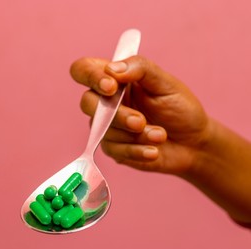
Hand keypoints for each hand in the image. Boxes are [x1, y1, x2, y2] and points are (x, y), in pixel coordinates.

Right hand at [70, 55, 210, 174]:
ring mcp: (106, 126)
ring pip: (102, 130)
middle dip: (116, 115)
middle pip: (87, 103)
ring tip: (160, 135)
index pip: (83, 70)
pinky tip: (153, 151)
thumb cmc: (180, 108)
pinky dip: (136, 151)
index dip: (90, 76)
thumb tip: (112, 69)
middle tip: (140, 121)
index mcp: (114, 79)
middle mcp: (105, 102)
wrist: (193, 143)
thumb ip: (140, 68)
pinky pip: (113, 150)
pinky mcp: (112, 148)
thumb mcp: (166, 83)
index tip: (112, 87)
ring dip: (134, 135)